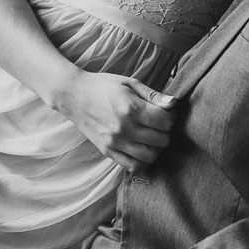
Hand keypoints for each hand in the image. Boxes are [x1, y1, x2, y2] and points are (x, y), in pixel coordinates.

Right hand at [54, 71, 176, 172]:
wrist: (73, 95)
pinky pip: (132, 166)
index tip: (165, 112)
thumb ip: (153, 95)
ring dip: (156, 148)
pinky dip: (142, 161)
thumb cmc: (103, 86)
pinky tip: (141, 149)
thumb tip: (174, 104)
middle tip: (158, 124)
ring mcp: (115, 142)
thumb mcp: (129, 83)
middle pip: (161, 140)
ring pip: (150, 157)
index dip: (171, 117)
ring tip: (151, 137)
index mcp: (131, 109)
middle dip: (165, 132)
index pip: (166, 122)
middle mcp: (124, 128)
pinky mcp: (107, 151)